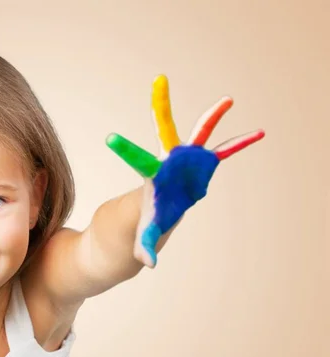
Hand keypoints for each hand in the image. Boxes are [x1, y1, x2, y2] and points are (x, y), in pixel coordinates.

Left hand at [106, 75, 264, 266]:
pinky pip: (224, 152)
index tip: (110, 138)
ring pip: (199, 134)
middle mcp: (168, 162)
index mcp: (151, 177)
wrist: (156, 215)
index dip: (126, 150)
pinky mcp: (202, 166)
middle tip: (159, 80)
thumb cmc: (143, 225)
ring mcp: (186, 161)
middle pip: (164, 130)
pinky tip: (258, 133)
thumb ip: (146, 247)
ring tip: (228, 99)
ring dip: (213, 117)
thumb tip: (149, 264)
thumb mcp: (143, 237)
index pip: (138, 161)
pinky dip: (239, 144)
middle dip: (162, 107)